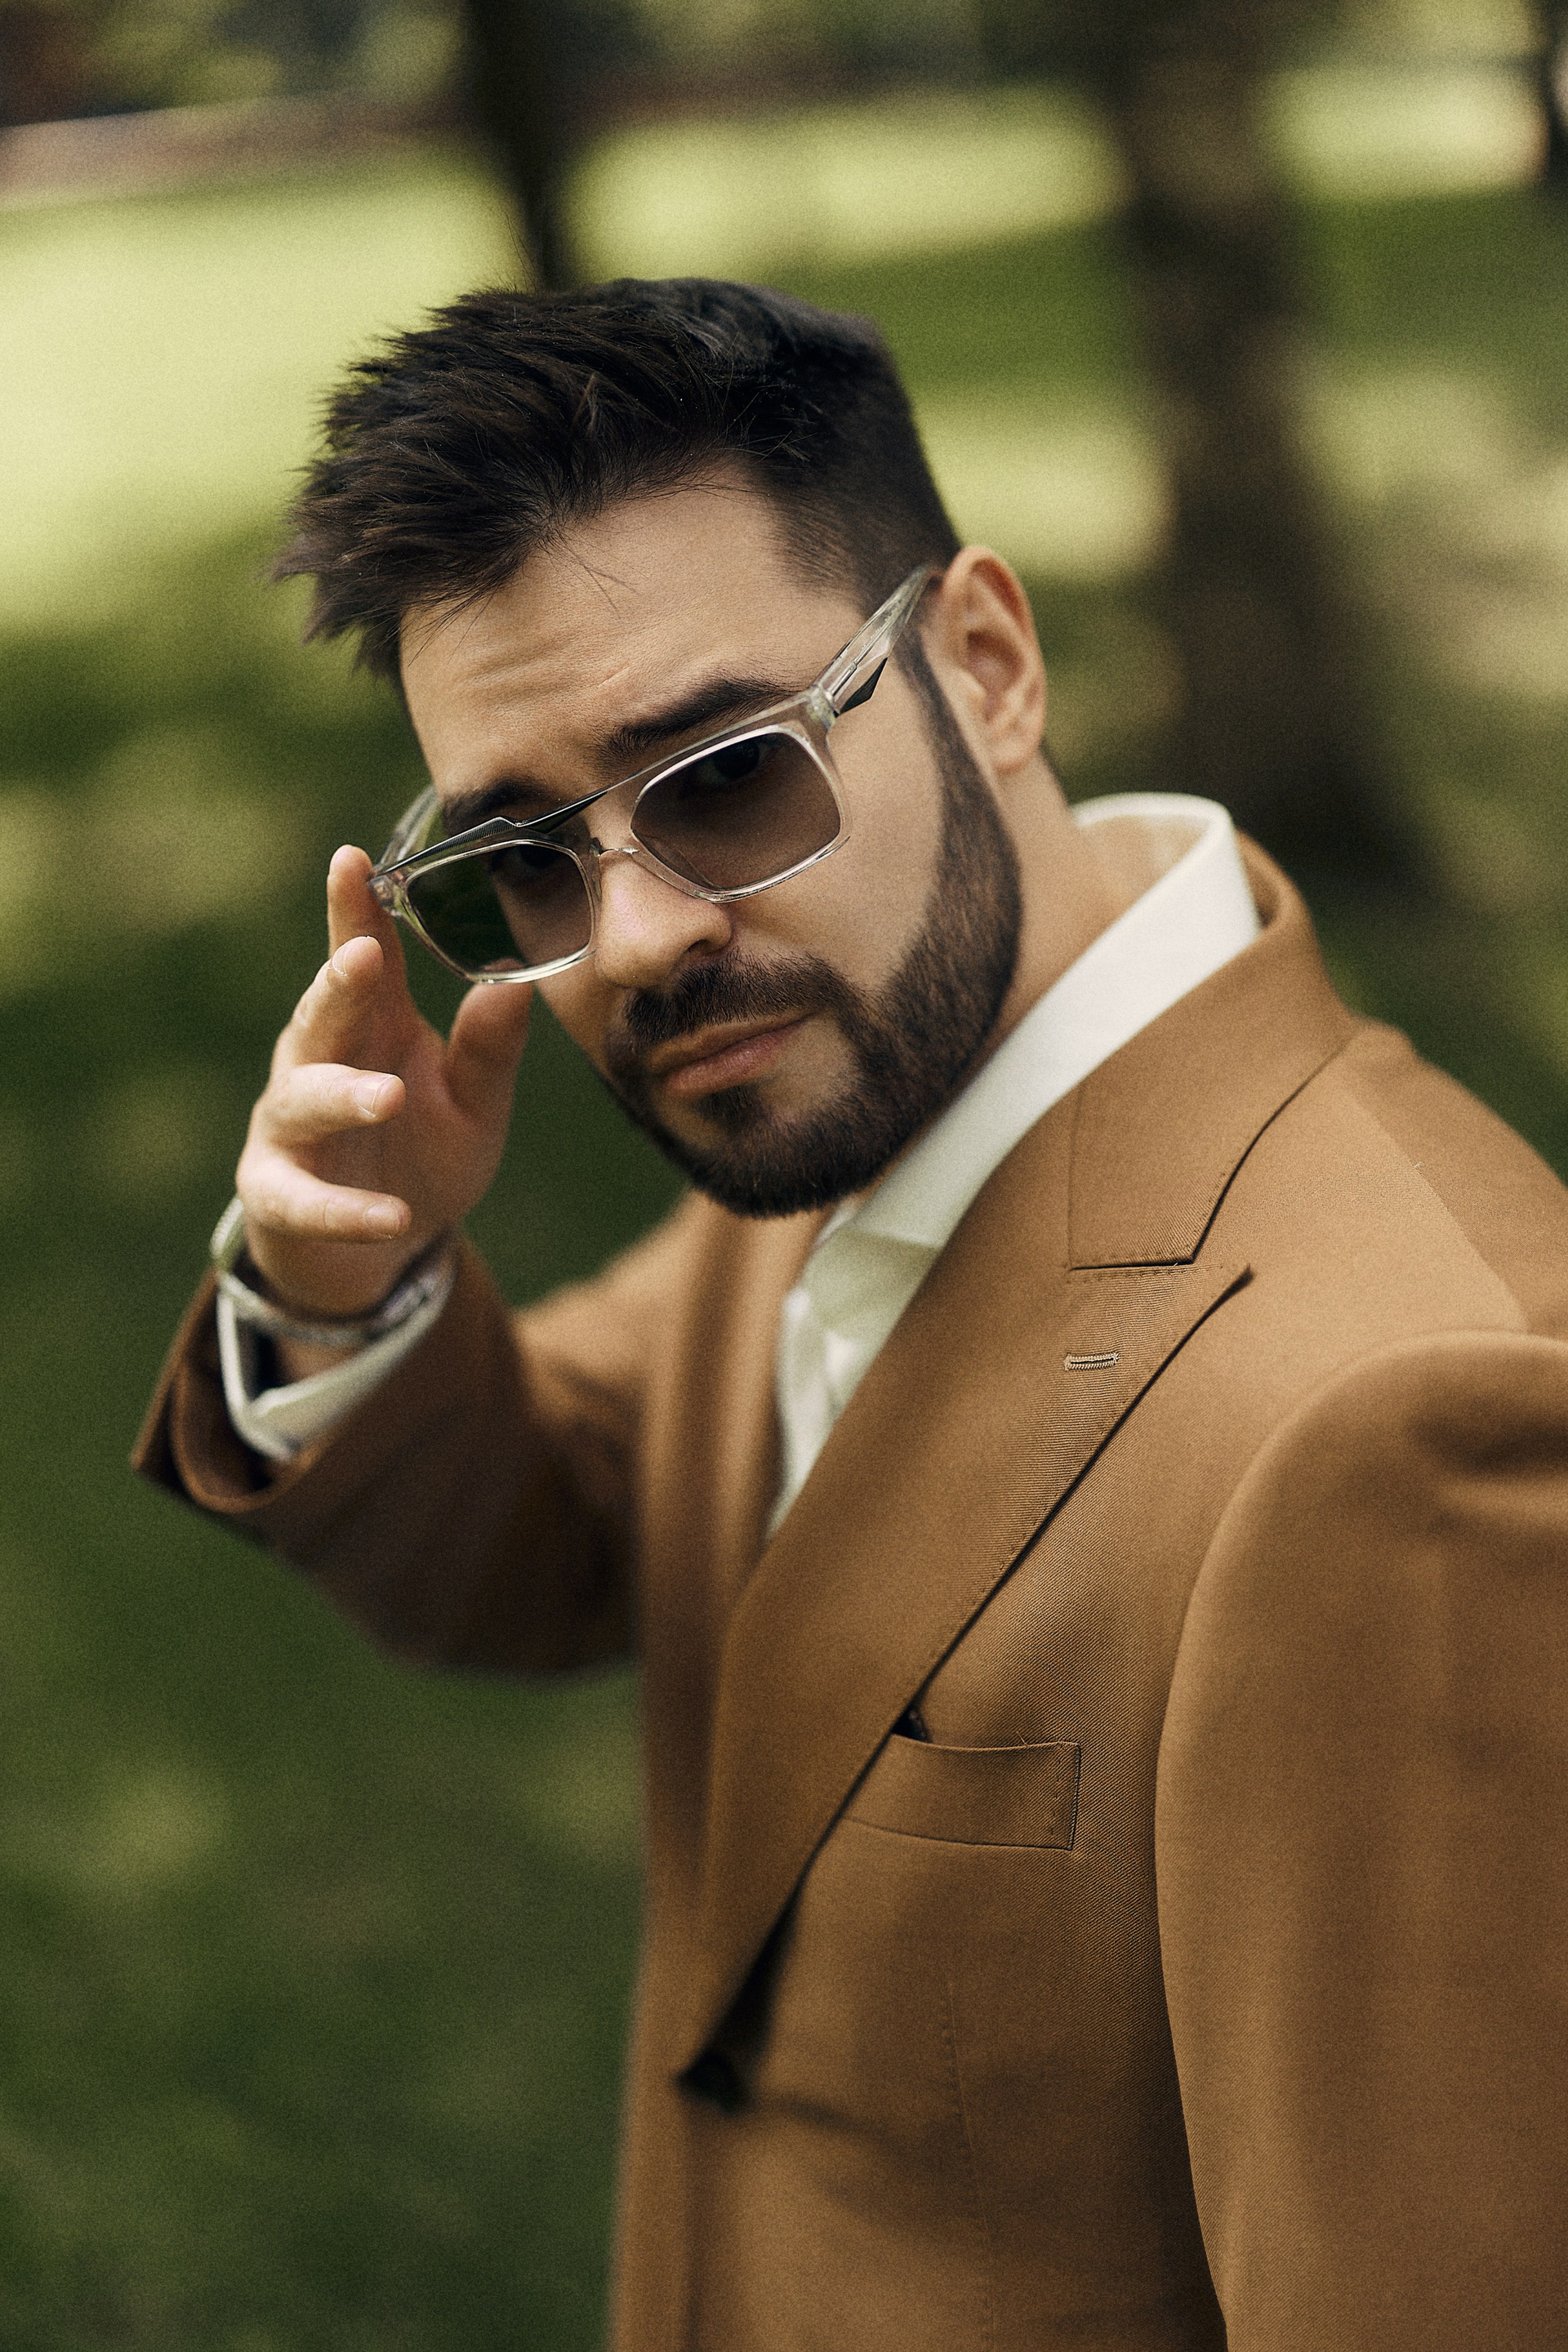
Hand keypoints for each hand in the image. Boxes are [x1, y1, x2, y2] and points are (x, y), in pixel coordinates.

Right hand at [235, 845, 532, 1328]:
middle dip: (338, 984)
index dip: (353, 908)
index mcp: (372, 1026)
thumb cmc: (423, 1156)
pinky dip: (346, 1210)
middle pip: (321, 1014)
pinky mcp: (277, 1196)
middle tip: (364, 955)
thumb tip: (519, 980)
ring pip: (304, 1101)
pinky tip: (393, 1217)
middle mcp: (317, 1063)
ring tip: (386, 1097)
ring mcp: (290, 1129)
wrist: (379, 1255)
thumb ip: (490, 1048)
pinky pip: (305, 1202)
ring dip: (343, 1096)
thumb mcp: (475, 1104)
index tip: (353, 859)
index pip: (360, 954)